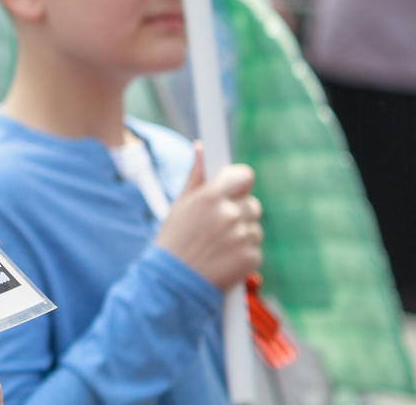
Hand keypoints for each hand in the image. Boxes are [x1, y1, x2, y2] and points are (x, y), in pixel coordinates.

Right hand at [154, 144, 262, 290]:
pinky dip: (244, 253)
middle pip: (251, 202)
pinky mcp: (252, 257)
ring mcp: (243, 236)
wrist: (174, 283)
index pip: (244, 175)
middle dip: (239, 210)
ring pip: (254, 226)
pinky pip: (256, 247)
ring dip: (242, 232)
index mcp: (210, 196)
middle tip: (217, 225)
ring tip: (218, 244)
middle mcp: (230, 214)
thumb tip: (201, 147)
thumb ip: (196, 175)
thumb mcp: (179, 204)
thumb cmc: (174, 240)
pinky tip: (224, 258)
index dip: (240, 181)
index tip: (235, 187)